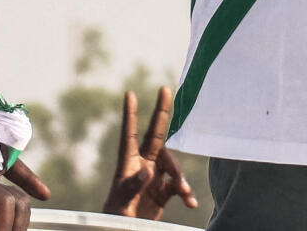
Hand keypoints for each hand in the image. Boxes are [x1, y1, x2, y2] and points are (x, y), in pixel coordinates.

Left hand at [102, 86, 199, 219]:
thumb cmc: (116, 216)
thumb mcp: (122, 201)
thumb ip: (133, 184)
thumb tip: (149, 168)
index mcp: (127, 164)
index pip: (129, 135)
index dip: (130, 115)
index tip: (129, 94)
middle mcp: (142, 165)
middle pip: (155, 135)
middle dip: (161, 113)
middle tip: (165, 89)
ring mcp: (153, 177)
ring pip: (173, 164)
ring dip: (180, 176)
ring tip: (184, 192)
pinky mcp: (162, 192)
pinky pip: (178, 185)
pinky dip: (186, 192)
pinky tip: (190, 202)